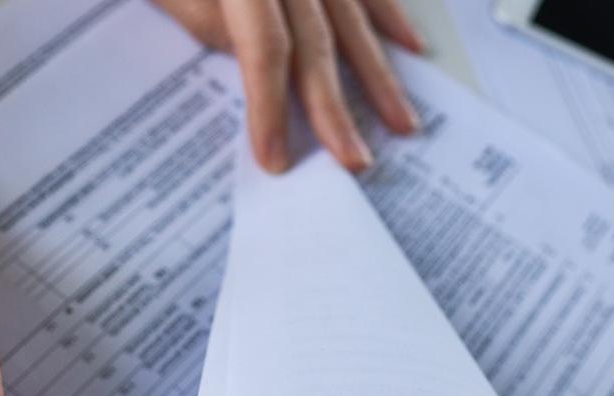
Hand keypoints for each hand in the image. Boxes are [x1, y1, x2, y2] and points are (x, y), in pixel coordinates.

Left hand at [155, 0, 422, 172]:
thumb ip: (200, 14)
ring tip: (402, 123)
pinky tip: (412, 47)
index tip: (274, 158)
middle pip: (318, 43)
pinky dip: (390, 16)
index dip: (269, 107)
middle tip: (353, 162)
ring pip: (354, 19)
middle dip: (334, 109)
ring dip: (379, 75)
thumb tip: (244, 60)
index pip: (266, 49)